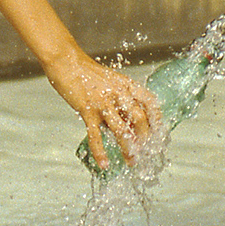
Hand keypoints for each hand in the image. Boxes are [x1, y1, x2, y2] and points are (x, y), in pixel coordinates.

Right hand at [46, 51, 161, 169]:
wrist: (66, 62)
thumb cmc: (87, 72)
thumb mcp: (110, 81)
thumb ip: (120, 99)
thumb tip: (127, 121)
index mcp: (126, 85)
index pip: (150, 102)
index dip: (156, 118)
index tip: (158, 132)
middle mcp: (118, 93)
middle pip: (139, 118)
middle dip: (145, 138)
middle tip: (144, 151)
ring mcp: (103, 102)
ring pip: (122, 130)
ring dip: (129, 148)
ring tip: (131, 160)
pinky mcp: (87, 110)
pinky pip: (96, 135)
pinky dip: (100, 152)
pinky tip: (104, 163)